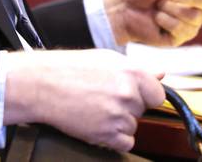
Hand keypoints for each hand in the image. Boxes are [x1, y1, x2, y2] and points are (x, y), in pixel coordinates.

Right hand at [3, 49, 164, 151]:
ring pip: (131, 126)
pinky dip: (113, 138)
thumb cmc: (69, 68)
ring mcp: (118, 116)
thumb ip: (136, 68)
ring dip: (118, 122)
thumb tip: (159, 74)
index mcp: (132, 72)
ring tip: (95, 108)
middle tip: (103, 97)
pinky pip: (125, 142)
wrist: (41, 84)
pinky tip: (96, 122)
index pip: (158, 94)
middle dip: (128, 106)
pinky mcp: (107, 135)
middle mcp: (128, 94)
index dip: (145, 95)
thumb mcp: (105, 58)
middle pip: (142, 110)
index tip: (134, 94)